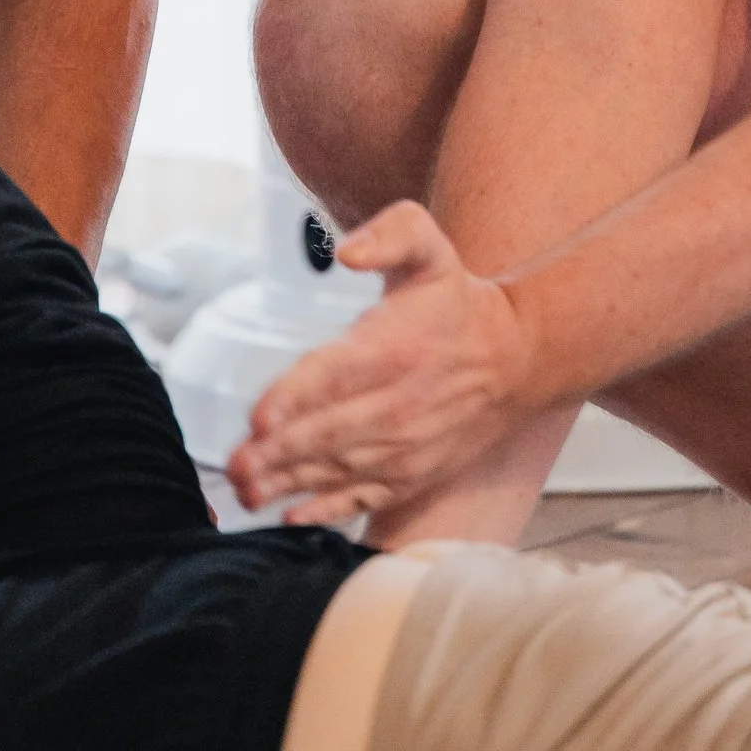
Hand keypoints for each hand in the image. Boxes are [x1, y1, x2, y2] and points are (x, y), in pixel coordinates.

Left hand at [228, 203, 536, 527]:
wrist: (516, 360)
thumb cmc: (457, 306)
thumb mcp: (430, 248)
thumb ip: (391, 234)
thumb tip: (349, 250)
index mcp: (393, 348)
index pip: (334, 376)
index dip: (293, 399)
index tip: (259, 419)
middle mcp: (397, 404)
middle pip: (327, 433)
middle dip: (276, 452)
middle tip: (234, 465)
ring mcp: (404, 447)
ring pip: (337, 470)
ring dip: (287, 483)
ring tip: (246, 491)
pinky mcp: (410, 474)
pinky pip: (363, 498)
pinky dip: (326, 511)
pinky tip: (290, 516)